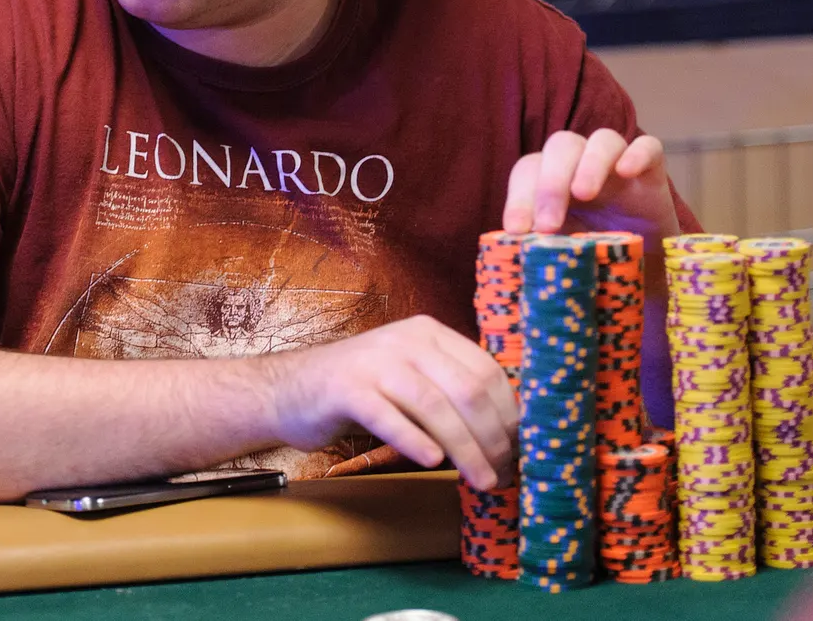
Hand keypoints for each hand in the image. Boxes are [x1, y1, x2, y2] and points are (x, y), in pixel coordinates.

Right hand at [266, 315, 516, 489]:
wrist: (291, 388)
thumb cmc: (361, 390)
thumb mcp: (411, 376)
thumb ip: (449, 390)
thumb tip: (506, 433)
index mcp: (429, 332)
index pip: (487, 370)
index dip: (510, 414)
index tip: (521, 448)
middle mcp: (406, 339)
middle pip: (467, 390)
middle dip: (493, 437)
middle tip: (504, 473)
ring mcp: (375, 361)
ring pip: (435, 407)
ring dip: (465, 450)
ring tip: (482, 480)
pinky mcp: (346, 388)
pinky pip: (389, 417)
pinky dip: (415, 441)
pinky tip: (433, 464)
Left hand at [503, 129, 678, 246]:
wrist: (643, 266)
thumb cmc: (593, 252)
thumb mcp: (563, 250)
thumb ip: (540, 245)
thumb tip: (513, 249)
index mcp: (552, 178)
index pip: (528, 170)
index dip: (519, 197)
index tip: (517, 230)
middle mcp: (582, 162)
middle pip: (561, 147)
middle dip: (550, 184)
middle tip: (548, 225)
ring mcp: (618, 163)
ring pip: (602, 140)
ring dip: (589, 164)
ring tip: (583, 194)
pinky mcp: (652, 170)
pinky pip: (649, 146)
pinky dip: (638, 153)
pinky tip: (627, 171)